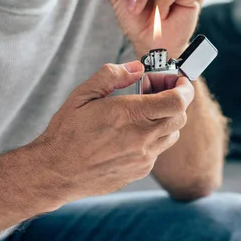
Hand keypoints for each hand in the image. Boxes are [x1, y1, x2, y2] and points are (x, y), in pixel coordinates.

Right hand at [33, 61, 193, 201]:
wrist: (56, 172)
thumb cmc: (66, 133)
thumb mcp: (83, 95)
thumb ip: (111, 76)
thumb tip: (136, 68)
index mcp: (129, 115)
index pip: (178, 101)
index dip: (184, 88)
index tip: (178, 81)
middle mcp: (141, 138)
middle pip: (179, 117)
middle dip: (174, 101)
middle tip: (155, 92)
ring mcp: (143, 158)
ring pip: (171, 135)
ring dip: (164, 120)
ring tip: (141, 114)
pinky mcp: (139, 172)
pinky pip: (157, 151)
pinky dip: (152, 139)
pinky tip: (129, 134)